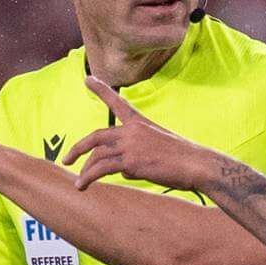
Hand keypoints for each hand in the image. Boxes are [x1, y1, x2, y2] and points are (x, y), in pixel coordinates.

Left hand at [67, 77, 222, 191]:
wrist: (198, 165)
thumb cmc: (186, 160)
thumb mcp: (160, 151)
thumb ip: (138, 156)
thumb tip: (122, 171)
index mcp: (141, 123)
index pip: (118, 103)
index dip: (101, 90)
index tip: (88, 79)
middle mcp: (132, 130)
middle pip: (96, 136)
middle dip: (78, 149)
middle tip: (67, 159)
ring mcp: (130, 144)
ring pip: (96, 155)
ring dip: (85, 171)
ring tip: (79, 184)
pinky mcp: (130, 161)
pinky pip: (102, 168)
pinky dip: (89, 177)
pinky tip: (83, 186)